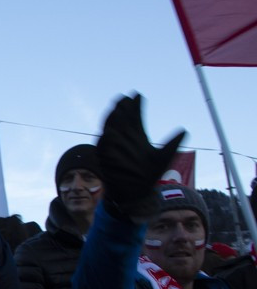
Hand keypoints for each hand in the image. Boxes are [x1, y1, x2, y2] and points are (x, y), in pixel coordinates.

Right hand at [97, 94, 184, 220]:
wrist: (136, 193)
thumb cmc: (148, 175)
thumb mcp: (164, 158)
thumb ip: (172, 144)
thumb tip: (184, 130)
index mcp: (137, 137)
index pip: (135, 118)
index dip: (136, 107)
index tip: (138, 95)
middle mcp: (124, 140)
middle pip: (122, 121)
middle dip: (122, 109)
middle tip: (124, 98)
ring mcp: (113, 148)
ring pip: (110, 130)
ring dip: (112, 120)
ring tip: (115, 110)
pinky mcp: (105, 159)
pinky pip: (103, 147)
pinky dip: (105, 139)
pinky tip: (109, 131)